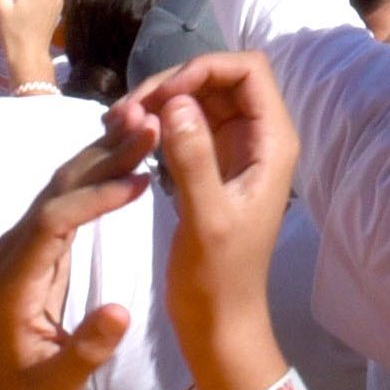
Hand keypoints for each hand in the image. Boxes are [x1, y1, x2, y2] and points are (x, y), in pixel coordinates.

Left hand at [0, 124, 149, 389]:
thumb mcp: (54, 385)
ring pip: (63, 183)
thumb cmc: (17, 388)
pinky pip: (68, 195)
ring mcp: (23, 239)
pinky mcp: (37, 240)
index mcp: (15, 278)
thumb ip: (86, 350)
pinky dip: (99, 170)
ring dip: (103, 152)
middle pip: (59, 188)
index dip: (95, 197)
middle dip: (104, 155)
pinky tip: (128, 154)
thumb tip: (122, 311)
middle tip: (152, 127)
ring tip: (147, 126)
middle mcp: (15, 247)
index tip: (139, 182)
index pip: (54, 221)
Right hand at [120, 49, 303, 382]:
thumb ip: (194, 158)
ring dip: (160, 101)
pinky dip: (157, 122)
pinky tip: (126, 135)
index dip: (204, 69)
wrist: (217, 321)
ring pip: (198, 99)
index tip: (161, 96)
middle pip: (219, 78)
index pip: (248, 70)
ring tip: (117, 121)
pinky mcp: (210, 165)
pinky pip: (185, 125)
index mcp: (272, 143)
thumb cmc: (218, 277)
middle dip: (173, 83)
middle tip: (126, 111)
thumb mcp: (206, 218)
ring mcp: (234, 150)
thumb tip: (178, 101)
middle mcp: (258, 138)